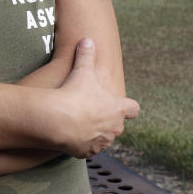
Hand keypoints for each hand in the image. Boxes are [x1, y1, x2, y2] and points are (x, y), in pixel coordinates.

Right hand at [56, 37, 140, 157]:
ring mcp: (101, 142)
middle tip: (92, 110)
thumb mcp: (82, 71)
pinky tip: (71, 135)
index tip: (120, 104)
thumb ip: (86, 56)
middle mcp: (114, 128)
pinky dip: (82, 144)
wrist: (59, 120)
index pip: (133, 109)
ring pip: (103, 139)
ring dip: (95, 133)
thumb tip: (87, 40)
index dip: (127, 106)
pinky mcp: (87, 153)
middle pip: (118, 125)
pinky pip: (88, 149)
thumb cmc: (75, 95)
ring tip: (79, 123)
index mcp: (118, 109)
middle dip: (107, 120)